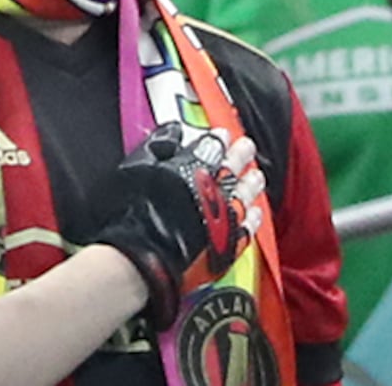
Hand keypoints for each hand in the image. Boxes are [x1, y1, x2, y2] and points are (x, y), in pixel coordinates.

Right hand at [92, 123, 260, 326]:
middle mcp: (215, 193)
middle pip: (232, 170)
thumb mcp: (138, 168)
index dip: (218, 140)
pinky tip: (257, 212)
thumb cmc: (134, 212)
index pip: (211, 149)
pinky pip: (247, 229)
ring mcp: (224, 220)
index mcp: (193, 171)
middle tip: (248, 146)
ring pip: (245, 197)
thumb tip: (173, 132)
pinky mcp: (227, 246)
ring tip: (257, 177)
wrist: (144, 259)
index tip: (223, 134)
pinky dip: (254, 220)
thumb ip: (158, 147)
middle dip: (241, 157)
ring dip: (251, 186)